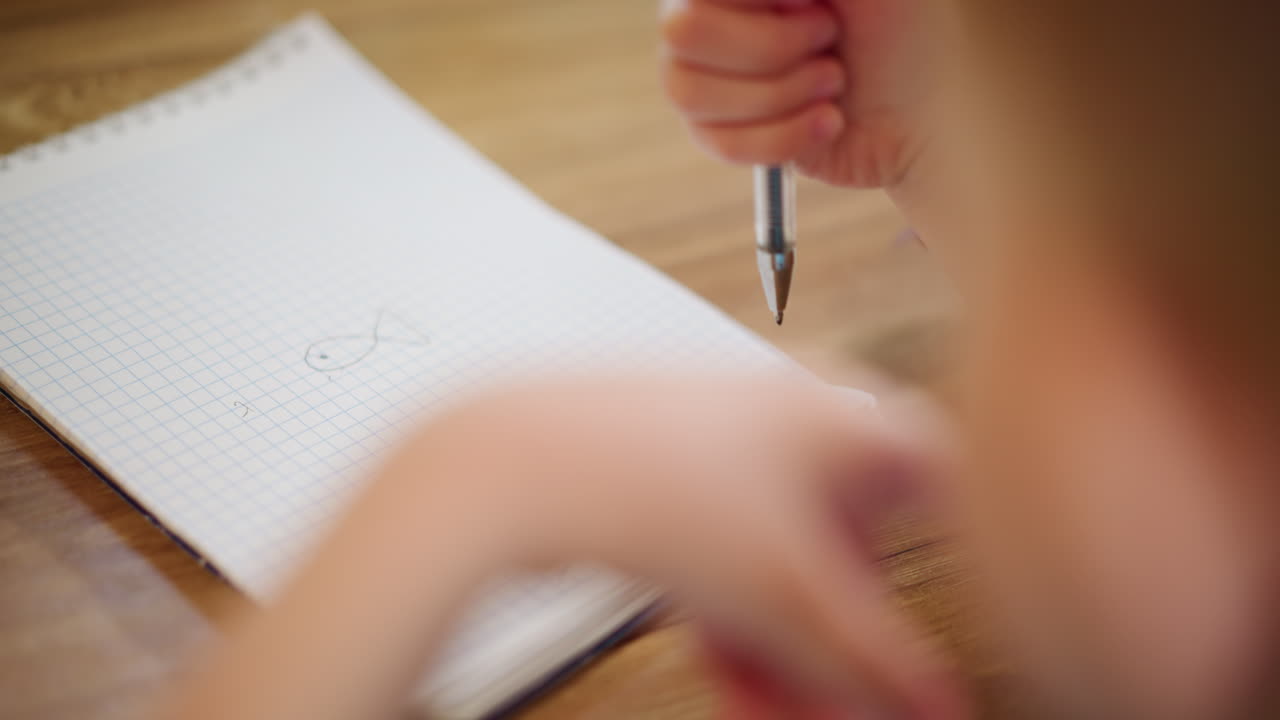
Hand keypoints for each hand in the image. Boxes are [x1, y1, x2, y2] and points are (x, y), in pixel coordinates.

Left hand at [438, 374, 965, 718]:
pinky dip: (736, 609)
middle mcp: (796, 413)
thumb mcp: (786, 595)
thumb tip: (937, 703)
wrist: (509, 466)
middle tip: (838, 698)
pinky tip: (728, 664)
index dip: (965, 554)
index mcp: (847, 416)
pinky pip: (730, 548)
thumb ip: (875, 661)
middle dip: (848, 635)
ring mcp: (730, 437)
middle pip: (856, 543)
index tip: (954, 617)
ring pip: (787, 556)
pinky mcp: (675, 465)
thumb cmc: (643, 483)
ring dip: (788, 638)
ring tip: (771, 698)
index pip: (948, 479)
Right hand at [660, 0, 926, 189]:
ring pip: (692, 93)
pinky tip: (825, 121)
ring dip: (782, 93)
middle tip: (827, 43)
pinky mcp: (724, 135)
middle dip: (771, 48)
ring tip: (832, 84)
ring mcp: (709, 79)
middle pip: (682, 34)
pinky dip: (787, 135)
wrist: (928, 106)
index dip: (759, 3)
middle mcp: (709, 19)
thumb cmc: (902, 25)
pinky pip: (722, 142)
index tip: (811, 1)